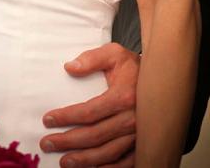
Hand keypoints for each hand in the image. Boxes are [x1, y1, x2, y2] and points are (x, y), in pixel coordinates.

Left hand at [40, 42, 138, 167]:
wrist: (164, 81)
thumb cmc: (135, 68)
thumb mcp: (114, 53)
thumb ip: (91, 58)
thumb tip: (69, 67)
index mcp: (123, 97)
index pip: (88, 112)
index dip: (66, 118)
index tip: (47, 120)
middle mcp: (133, 119)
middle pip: (95, 135)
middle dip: (68, 142)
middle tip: (47, 144)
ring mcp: (140, 135)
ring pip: (109, 152)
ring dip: (85, 160)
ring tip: (64, 162)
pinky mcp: (145, 144)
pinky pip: (127, 162)